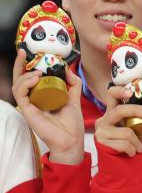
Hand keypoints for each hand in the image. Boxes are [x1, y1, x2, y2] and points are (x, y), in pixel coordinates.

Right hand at [12, 49, 84, 164]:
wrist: (72, 139)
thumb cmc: (71, 122)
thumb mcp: (73, 97)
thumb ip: (71, 83)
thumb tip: (66, 68)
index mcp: (41, 95)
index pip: (29, 77)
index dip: (28, 65)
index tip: (32, 53)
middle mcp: (32, 99)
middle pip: (19, 79)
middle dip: (19, 65)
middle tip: (23, 52)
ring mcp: (29, 105)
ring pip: (18, 86)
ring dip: (25, 75)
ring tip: (37, 73)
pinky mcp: (28, 112)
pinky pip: (20, 96)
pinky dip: (25, 85)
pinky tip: (34, 79)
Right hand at [94, 87, 141, 155]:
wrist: (124, 162)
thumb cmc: (133, 142)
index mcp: (114, 112)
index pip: (112, 94)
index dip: (119, 91)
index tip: (131, 93)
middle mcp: (105, 119)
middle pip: (119, 110)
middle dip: (136, 111)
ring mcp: (101, 130)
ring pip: (126, 132)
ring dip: (137, 142)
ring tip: (139, 147)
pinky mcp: (101, 142)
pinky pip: (123, 144)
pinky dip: (132, 149)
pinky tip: (132, 152)